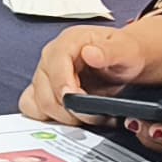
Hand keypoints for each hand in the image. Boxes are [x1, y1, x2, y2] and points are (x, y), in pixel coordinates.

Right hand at [20, 12, 161, 126]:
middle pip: (44, 89)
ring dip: (62, 116)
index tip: (75, 101)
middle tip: (94, 116)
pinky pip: (35, 108)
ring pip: (38, 102)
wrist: (127, 61)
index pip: (54, 64)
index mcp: (69, 41)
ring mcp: (46, 75)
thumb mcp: (127, 50)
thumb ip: (110, 52)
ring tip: (89, 118)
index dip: (62, 85)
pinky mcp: (46, 91)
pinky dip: (51, 118)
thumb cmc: (126, 53)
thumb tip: (90, 53)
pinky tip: (72, 119)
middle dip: (68, 108)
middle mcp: (52, 57)